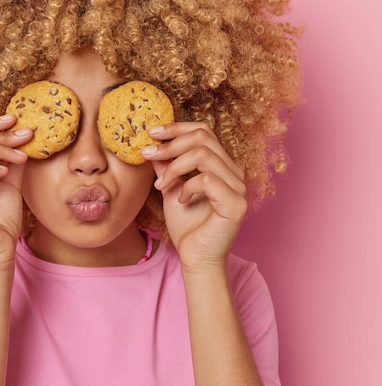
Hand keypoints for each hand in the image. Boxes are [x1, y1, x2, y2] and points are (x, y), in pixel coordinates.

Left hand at [142, 122, 247, 271]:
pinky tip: (180, 200)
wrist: (195, 258)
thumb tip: (152, 145)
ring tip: (161, 186)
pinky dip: (186, 186)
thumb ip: (166, 167)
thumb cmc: (186, 226)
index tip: (151, 133)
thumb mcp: (170, 189)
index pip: (203, 131)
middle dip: (170, 144)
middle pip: (203, 137)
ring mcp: (238, 187)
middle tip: (148, 155)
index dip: (176, 128)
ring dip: (174, 167)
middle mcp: (234, 172)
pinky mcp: (236, 204)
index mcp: (221, 165)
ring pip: (203, 155)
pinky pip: (207, 180)